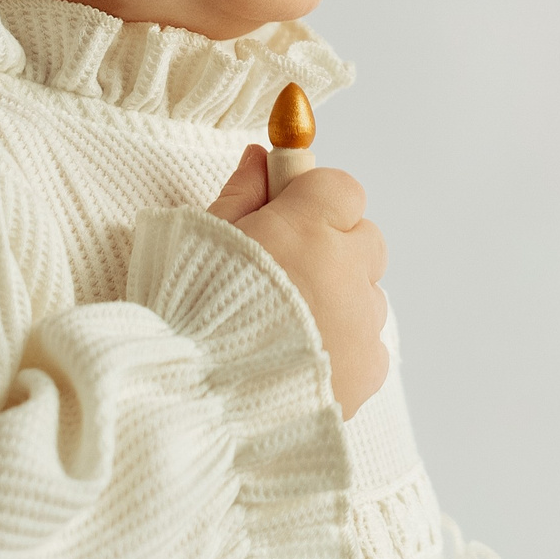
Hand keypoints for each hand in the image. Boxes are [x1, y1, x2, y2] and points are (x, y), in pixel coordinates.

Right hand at [208, 144, 387, 418]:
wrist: (199, 401)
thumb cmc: (189, 312)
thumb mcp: (202, 238)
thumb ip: (242, 193)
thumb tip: (262, 156)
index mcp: (308, 227)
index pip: (342, 189)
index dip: (314, 202)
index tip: (287, 217)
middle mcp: (346, 269)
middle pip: (364, 240)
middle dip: (332, 249)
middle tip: (285, 276)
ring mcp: (362, 322)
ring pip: (366, 295)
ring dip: (337, 302)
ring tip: (283, 329)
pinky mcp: (369, 368)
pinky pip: (369, 343)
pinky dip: (344, 347)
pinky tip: (299, 360)